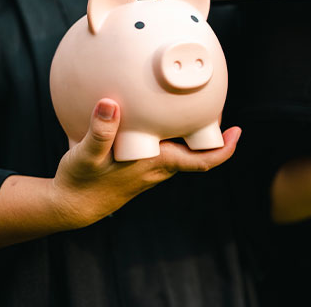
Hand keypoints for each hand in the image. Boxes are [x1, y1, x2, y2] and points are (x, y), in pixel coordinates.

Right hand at [52, 99, 239, 227]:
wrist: (72, 206)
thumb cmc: (81, 182)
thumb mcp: (86, 155)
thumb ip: (100, 131)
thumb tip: (110, 104)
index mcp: (157, 163)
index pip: (203, 161)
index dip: (225, 149)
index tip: (238, 132)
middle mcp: (160, 167)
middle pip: (198, 150)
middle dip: (211, 130)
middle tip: (216, 104)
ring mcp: (153, 167)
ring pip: (184, 149)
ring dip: (193, 131)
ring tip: (194, 104)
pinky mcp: (142, 165)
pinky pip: (167, 148)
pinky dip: (173, 132)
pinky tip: (160, 115)